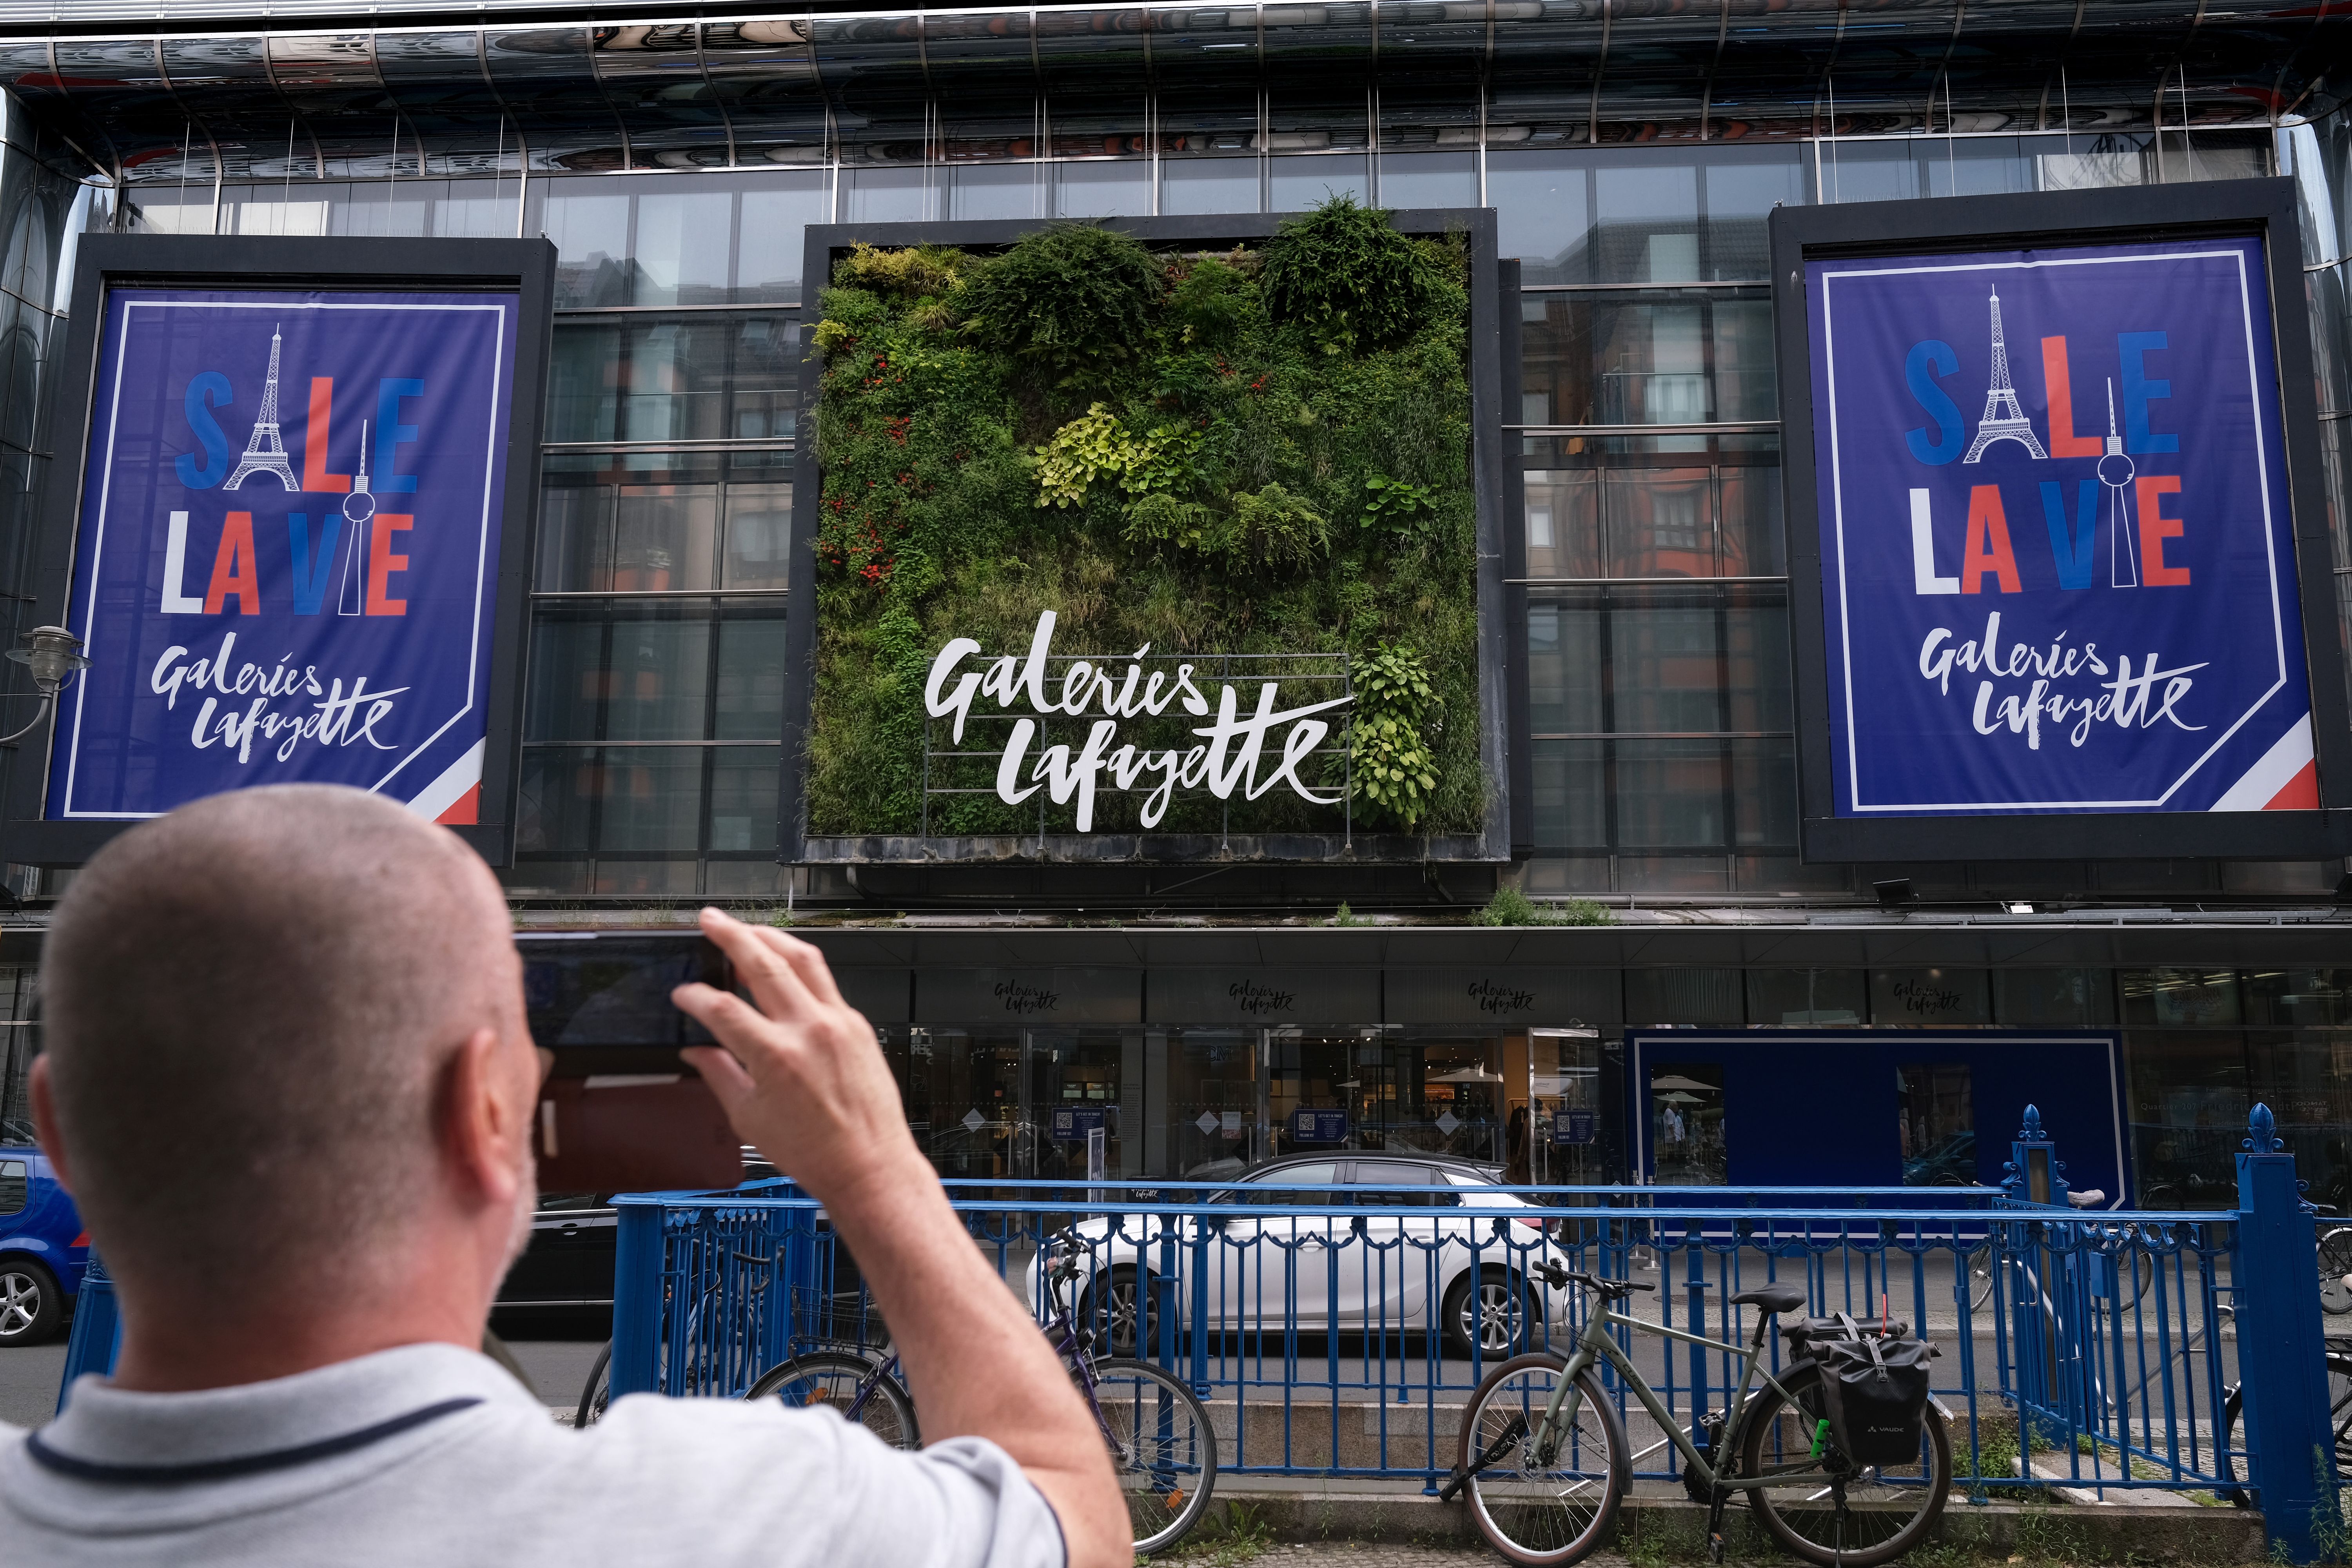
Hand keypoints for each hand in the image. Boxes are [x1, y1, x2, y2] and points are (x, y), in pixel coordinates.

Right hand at [671, 908, 922, 1208]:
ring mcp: (839, 1023)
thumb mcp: (750, 1119)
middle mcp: (809, 1030)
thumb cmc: (814, 1152)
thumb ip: (719, 1076)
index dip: (695, 996)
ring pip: (802, 958)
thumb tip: (695, 1053)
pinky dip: (800, 967)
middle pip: (763, 962)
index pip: (723, 1008)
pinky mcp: (858, 1025)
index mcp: (776, 1057)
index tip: (683, 993)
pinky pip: (825, 982)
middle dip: (731, 935)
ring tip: (746, 929)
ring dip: (770, 937)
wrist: (869, 1166)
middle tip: (710, 920)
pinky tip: (785, 968)